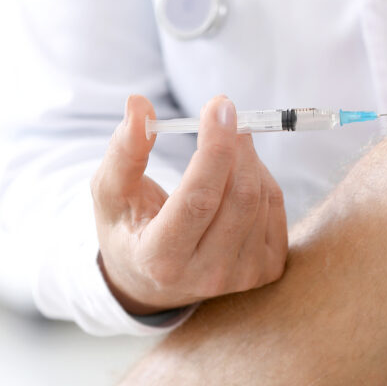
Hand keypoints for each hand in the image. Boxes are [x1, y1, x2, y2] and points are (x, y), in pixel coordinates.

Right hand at [91, 94, 287, 314]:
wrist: (154, 280)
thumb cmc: (129, 227)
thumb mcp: (111, 192)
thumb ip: (124, 151)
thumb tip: (139, 105)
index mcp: (161, 259)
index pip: (198, 199)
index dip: (214, 149)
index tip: (219, 106)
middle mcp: (207, 275)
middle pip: (239, 197)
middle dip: (236, 145)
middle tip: (222, 111)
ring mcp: (242, 277)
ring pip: (261, 197)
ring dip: (246, 158)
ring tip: (221, 149)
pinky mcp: (266, 270)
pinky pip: (276, 206)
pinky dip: (261, 177)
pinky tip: (237, 174)